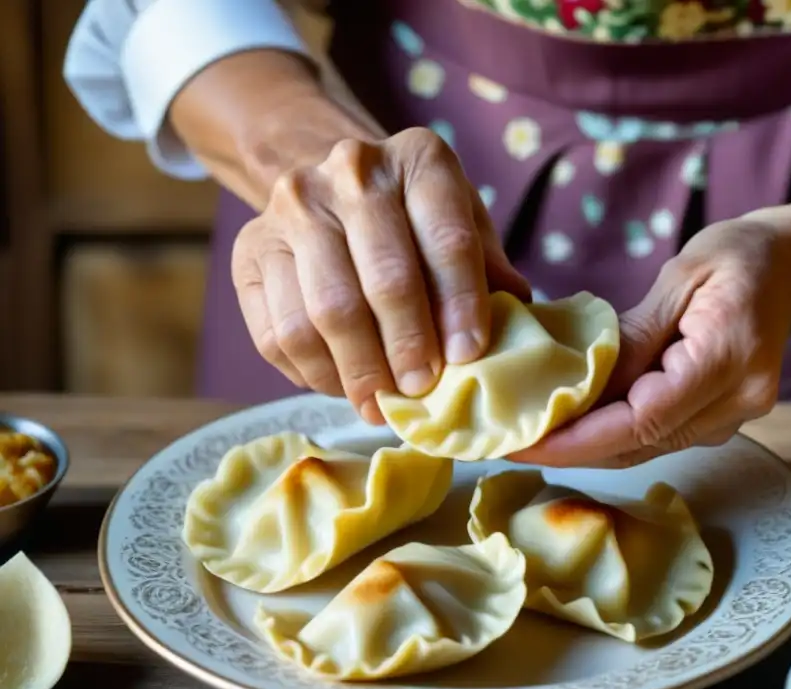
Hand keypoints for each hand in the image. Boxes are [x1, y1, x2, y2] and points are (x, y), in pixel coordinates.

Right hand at [231, 127, 530, 422]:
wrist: (327, 188)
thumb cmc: (412, 219)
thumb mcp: (461, 223)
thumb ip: (487, 268)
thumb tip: (515, 320)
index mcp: (419, 158)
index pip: (447, 237)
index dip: (461, 303)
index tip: (469, 356)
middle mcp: (350, 171)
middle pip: (383, 277)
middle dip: (409, 346)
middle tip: (423, 388)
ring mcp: (291, 209)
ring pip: (325, 312)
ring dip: (360, 371)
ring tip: (383, 402)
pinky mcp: (249, 253)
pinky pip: (279, 334)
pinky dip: (316, 373)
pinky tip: (344, 385)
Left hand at [511, 218, 790, 468]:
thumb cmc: (738, 258)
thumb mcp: (681, 277)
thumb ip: (633, 335)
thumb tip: (580, 383)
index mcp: (728, 358)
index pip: (643, 418)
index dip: (579, 439)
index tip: (524, 441)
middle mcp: (737, 401)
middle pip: (641, 443)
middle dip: (570, 450)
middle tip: (506, 442)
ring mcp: (733, 417)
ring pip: (647, 448)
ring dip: (587, 447)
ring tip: (528, 435)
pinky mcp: (721, 419)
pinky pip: (659, 436)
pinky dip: (612, 435)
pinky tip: (572, 423)